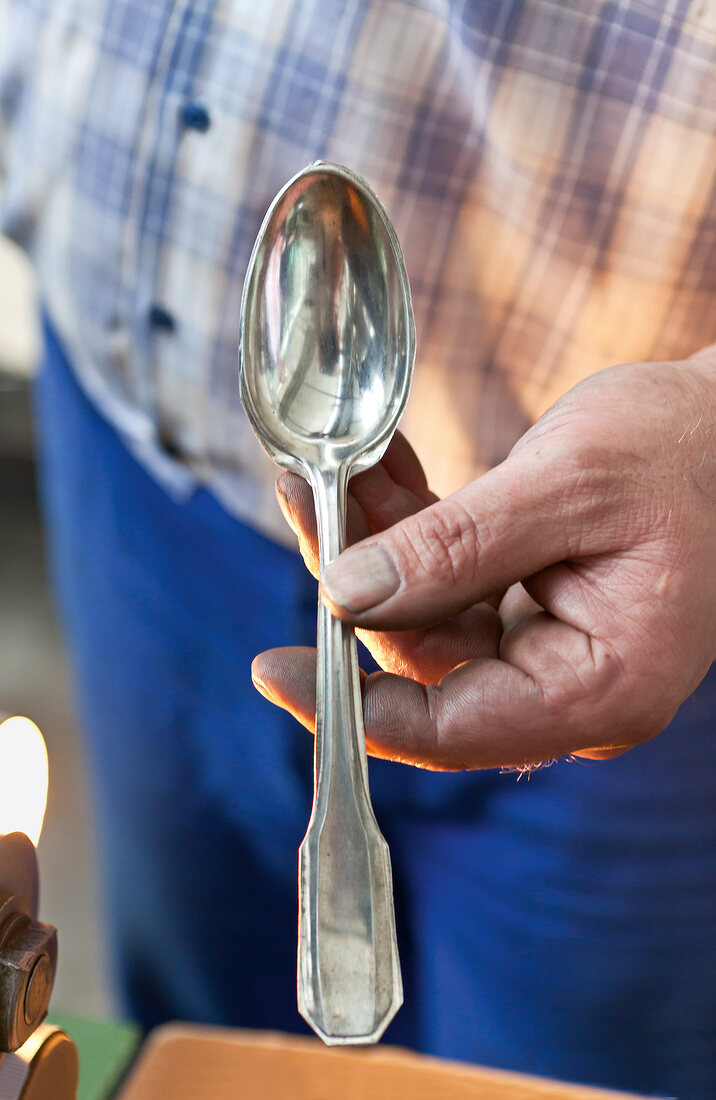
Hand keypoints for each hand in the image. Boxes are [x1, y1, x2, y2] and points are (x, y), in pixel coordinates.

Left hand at [252, 353, 715, 769]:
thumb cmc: (680, 450)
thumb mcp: (568, 486)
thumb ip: (458, 547)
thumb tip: (349, 595)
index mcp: (600, 686)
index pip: (452, 731)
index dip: (353, 708)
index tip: (274, 667)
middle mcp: (568, 686)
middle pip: (425, 663)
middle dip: (355, 582)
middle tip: (305, 497)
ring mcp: (547, 650)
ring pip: (424, 618)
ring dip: (373, 544)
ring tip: (331, 469)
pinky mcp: (528, 610)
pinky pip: (446, 583)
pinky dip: (409, 529)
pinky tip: (376, 471)